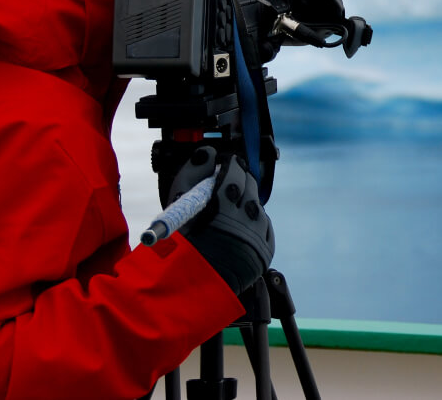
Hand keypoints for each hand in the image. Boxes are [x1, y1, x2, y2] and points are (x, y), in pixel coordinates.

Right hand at [183, 154, 274, 295]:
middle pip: (249, 187)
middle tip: (229, 180)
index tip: (225, 163)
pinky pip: (265, 227)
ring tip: (230, 208)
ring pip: (257, 207)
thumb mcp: (176, 205)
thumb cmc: (175, 243)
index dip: (230, 165)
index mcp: (221, 207)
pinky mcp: (264, 253)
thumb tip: (209, 153)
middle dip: (240, 180)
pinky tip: (239, 226)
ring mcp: (256, 238)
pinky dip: (255, 223)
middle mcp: (243, 221)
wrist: (186, 289)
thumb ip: (193, 173)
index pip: (235, 172)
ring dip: (247, 202)